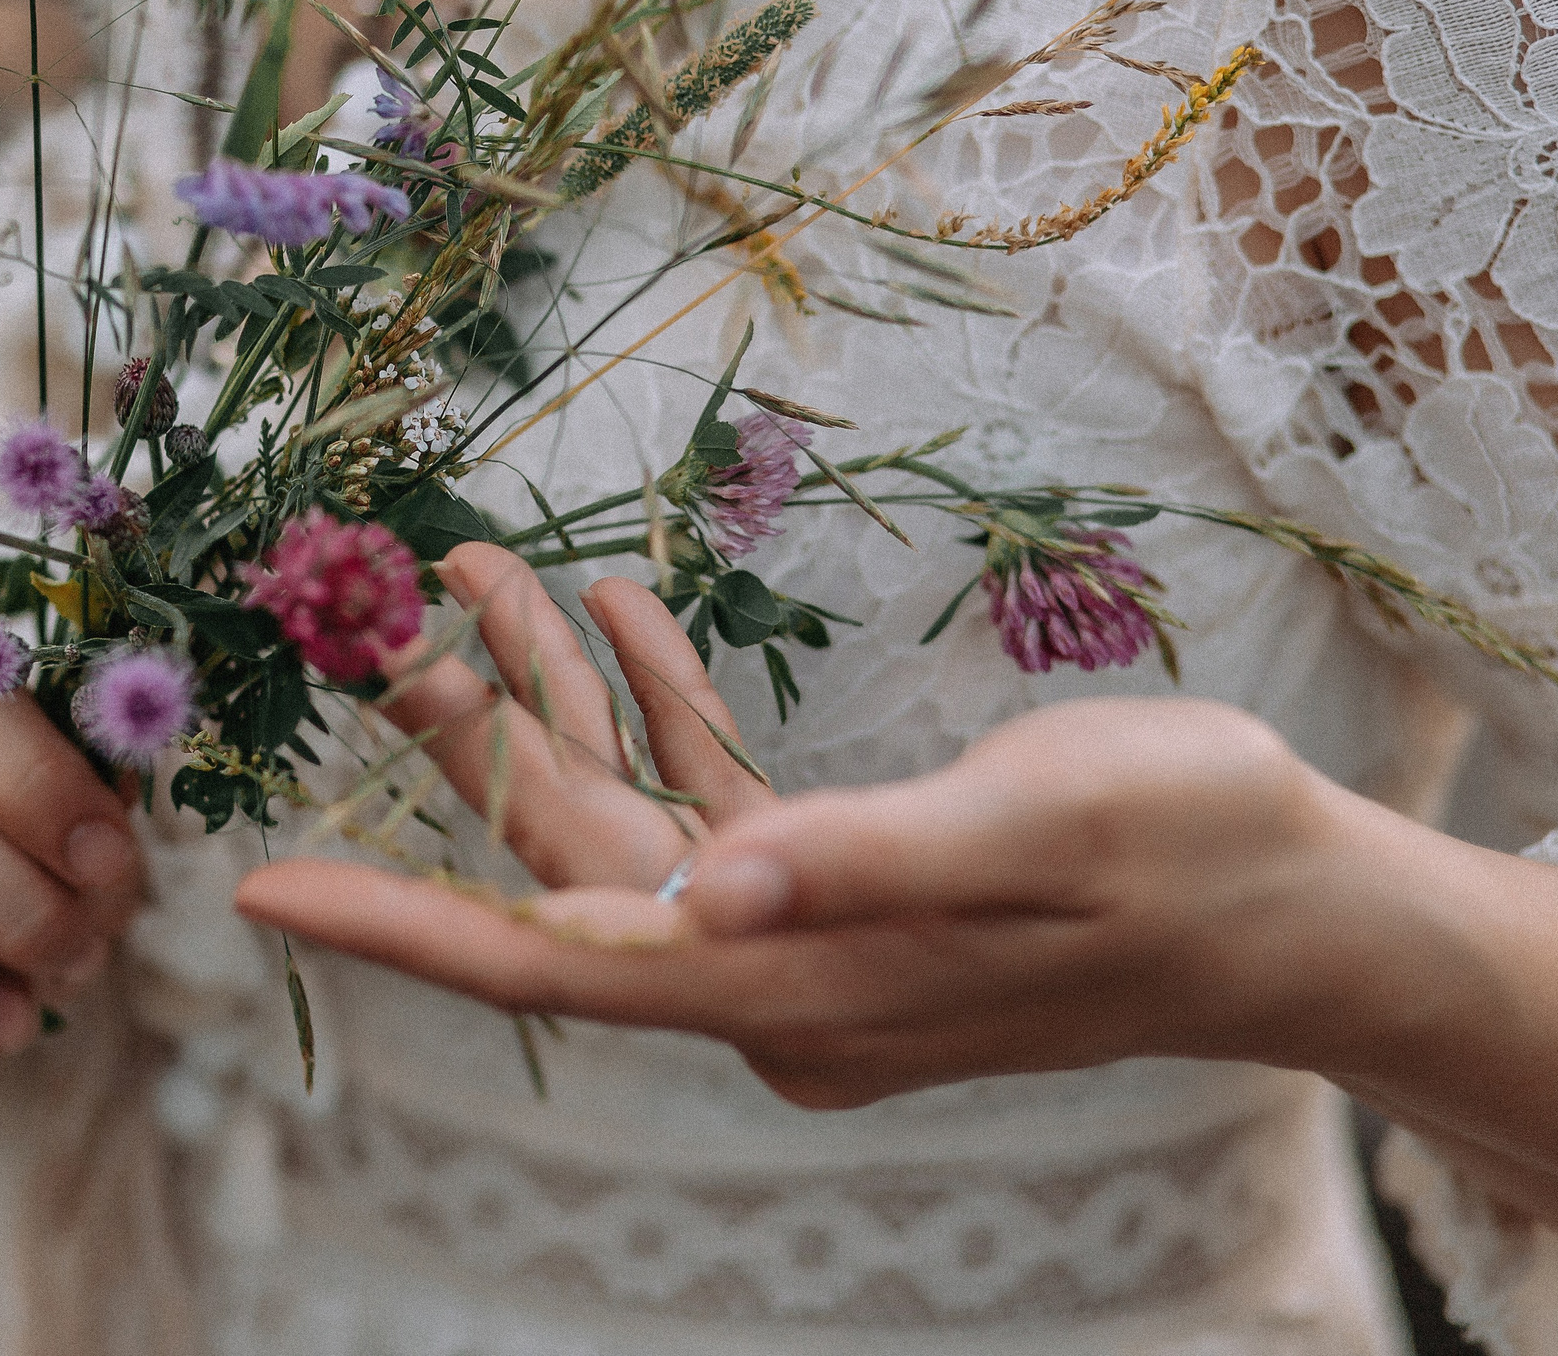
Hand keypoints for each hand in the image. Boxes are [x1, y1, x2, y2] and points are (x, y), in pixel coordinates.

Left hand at [236, 543, 1410, 1107]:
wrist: (1296, 904)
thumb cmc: (1189, 855)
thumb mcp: (1040, 833)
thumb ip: (862, 863)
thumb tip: (704, 901)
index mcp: (792, 989)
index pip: (552, 965)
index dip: (401, 927)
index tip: (261, 889)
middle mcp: (770, 979)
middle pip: (567, 864)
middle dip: (466, 734)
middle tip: (366, 612)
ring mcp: (800, 938)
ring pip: (626, 819)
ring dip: (554, 695)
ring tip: (470, 569)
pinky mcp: (838, 889)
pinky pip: (709, 800)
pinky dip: (659, 708)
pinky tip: (620, 614)